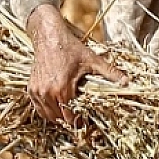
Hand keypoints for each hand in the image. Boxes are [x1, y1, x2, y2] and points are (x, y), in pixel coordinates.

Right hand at [25, 5, 126, 126]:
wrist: (48, 37)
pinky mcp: (31, 89)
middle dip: (69, 120)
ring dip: (58, 117)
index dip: (78, 122)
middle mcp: (47, 93)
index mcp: (62, 89)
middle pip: (58, 118)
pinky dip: (47, 110)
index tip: (85, 122)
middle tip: (79, 118)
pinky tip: (57, 107)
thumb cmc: (70, 48)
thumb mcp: (92, 60)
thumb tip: (127, 81)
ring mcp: (37, 91)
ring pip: (47, 115)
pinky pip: (38, 108)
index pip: (69, 116)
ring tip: (69, 114)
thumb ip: (110, 72)